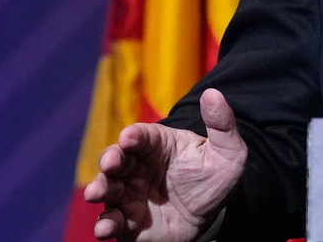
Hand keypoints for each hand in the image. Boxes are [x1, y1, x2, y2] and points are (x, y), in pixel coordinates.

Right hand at [82, 89, 247, 241]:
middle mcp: (136, 167)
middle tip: (109, 163)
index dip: (134, 135)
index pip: (141, 135)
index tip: (130, 138)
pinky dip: (104, 224)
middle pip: (116, 158)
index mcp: (157, 144)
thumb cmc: (213, 180)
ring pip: (107, 188)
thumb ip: (222, 125)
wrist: (209, 218)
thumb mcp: (227, 153)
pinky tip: (104, 229)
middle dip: (109, 159)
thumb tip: (213, 94)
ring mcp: (128, 194)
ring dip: (99, 189)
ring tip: (95, 194)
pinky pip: (111, 221)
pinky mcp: (126, 221)